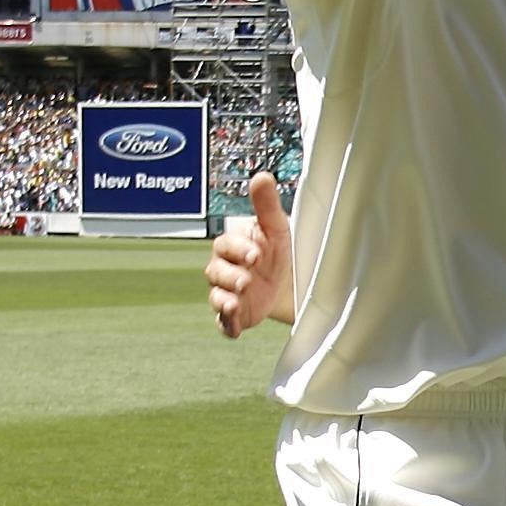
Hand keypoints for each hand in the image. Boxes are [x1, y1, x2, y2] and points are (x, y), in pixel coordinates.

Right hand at [204, 170, 293, 338]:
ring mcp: (227, 293)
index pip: (225, 246)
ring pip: (217, 297)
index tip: (256, 254)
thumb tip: (262, 176)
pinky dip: (228, 325)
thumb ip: (267, 205)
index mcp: (233, 247)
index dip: (238, 250)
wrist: (289, 283)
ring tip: (237, 302)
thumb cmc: (278, 250)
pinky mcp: (234, 315)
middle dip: (230, 277)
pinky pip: (224, 322)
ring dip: (226, 300)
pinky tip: (235, 328)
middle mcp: (224, 270)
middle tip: (246, 281)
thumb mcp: (277, 228)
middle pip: (216, 272)